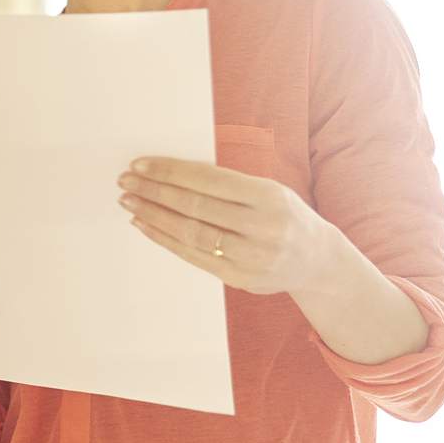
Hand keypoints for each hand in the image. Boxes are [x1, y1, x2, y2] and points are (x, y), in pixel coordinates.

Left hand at [119, 157, 340, 296]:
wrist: (318, 261)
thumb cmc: (283, 216)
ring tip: (129, 202)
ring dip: (153, 215)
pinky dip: (164, 239)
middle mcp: (262, 226)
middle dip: (155, 192)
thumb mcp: (268, 191)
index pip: (209, 179)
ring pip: (191, 233)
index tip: (141, 164)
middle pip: (195, 206)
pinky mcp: (239, 278)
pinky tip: (145, 225)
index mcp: (269, 196)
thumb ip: (228, 186)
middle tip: (125, 181)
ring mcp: (251, 256)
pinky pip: (193, 256)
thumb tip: (171, 174)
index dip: (171, 172)